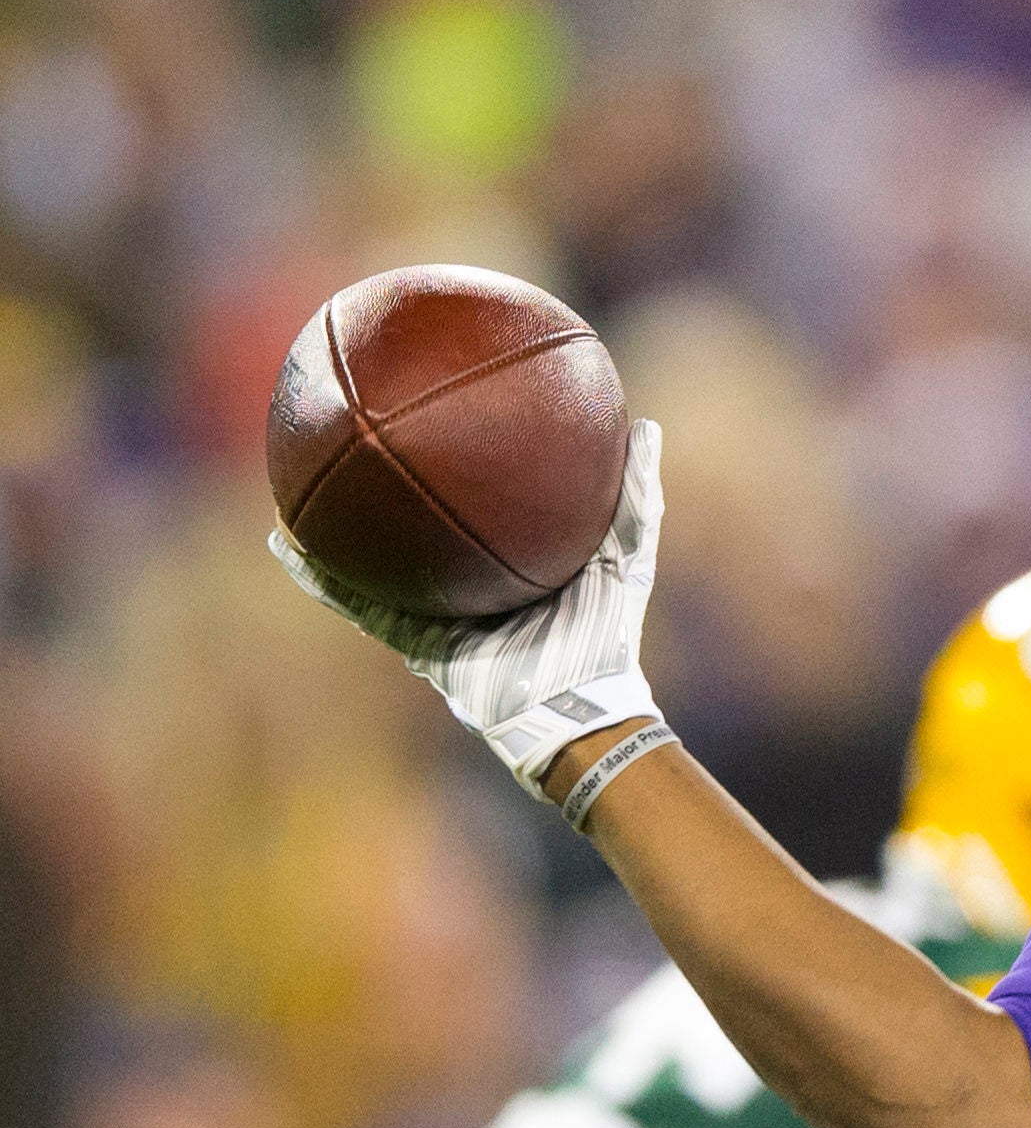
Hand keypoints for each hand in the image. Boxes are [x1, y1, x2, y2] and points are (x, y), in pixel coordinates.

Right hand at [270, 417, 664, 791]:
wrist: (579, 710)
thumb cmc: (608, 635)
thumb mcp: (628, 557)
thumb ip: (637, 496)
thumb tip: (645, 425)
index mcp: (508, 556)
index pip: (475, 500)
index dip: (451, 464)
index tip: (430, 416)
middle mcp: (467, 579)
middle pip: (417, 523)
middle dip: (384, 486)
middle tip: (350, 435)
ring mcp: (437, 611)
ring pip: (375, 560)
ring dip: (334, 528)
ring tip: (293, 486)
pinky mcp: (416, 642)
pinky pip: (360, 604)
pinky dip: (322, 577)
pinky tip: (288, 546)